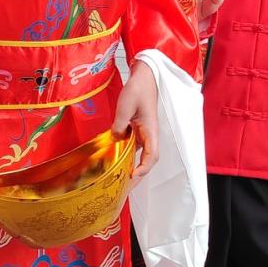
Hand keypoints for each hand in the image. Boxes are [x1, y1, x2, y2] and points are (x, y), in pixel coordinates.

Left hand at [112, 61, 159, 181]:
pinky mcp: (139, 130)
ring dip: (133, 168)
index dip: (144, 168)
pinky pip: (135, 147)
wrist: (144, 78)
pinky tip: (117, 161)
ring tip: (121, 181)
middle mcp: (150, 135)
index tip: (132, 175)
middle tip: (125, 188)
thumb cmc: (137, 90)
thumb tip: (116, 138)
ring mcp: (145, 134)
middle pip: (148, 160)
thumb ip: (119, 125)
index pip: (152, 155)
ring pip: (141, 156)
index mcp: (151, 131)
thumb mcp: (125, 107)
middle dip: (138, 175)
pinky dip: (128, 157)